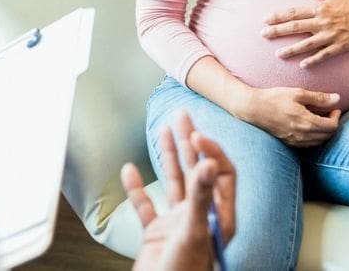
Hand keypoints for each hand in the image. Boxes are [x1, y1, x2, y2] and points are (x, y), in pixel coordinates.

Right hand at [121, 111, 235, 270]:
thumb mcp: (194, 232)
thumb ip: (201, 197)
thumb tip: (208, 163)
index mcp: (217, 215)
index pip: (219, 173)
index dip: (210, 151)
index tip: (196, 133)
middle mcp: (199, 216)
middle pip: (196, 170)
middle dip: (189, 141)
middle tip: (181, 114)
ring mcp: (177, 224)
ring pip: (173, 182)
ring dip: (166, 156)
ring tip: (162, 129)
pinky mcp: (157, 234)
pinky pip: (147, 206)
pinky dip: (137, 187)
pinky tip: (130, 170)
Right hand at [235, 86, 340, 146]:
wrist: (253, 108)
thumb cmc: (274, 98)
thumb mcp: (297, 93)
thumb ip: (318, 97)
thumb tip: (337, 98)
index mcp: (306, 122)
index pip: (332, 126)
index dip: (337, 117)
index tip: (334, 108)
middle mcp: (302, 135)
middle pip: (328, 136)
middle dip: (332, 124)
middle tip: (329, 112)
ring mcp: (295, 141)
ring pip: (319, 141)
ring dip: (324, 132)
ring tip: (320, 118)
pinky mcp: (289, 143)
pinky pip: (308, 144)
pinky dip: (314, 137)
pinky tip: (309, 126)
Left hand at [262, 0, 348, 67]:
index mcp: (319, 9)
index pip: (294, 13)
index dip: (278, 16)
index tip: (265, 19)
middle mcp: (322, 23)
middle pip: (296, 28)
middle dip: (278, 31)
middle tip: (263, 35)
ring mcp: (330, 36)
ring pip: (307, 44)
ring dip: (292, 50)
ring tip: (279, 54)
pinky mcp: (339, 46)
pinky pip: (324, 55)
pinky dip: (313, 60)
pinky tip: (302, 65)